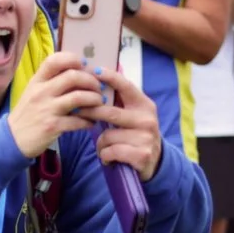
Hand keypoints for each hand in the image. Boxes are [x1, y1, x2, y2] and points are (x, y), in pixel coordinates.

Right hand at [8, 50, 104, 155]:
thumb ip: (50, 82)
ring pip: (78, 97)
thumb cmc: (27, 114)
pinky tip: (91, 122)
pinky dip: (89, 121)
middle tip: (98, 87)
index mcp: (37, 81)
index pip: (54, 60)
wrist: (12, 140)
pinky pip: (78, 121)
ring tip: (99, 103)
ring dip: (94, 99)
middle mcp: (41, 92)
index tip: (84, 66)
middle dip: (91, 81)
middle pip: (72, 76)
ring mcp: (47, 109)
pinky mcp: (53, 126)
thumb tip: (76, 73)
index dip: (73, 59)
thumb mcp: (33, 93)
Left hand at [82, 63, 163, 178]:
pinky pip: (111, 152)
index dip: (110, 77)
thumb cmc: (136, 133)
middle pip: (110, 112)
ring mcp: (146, 137)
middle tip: (78, 111)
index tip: (95, 71)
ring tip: (104, 147)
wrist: (154, 161)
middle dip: (91, 112)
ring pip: (107, 136)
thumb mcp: (133, 114)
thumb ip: (119, 100)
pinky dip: (105, 156)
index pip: (126, 86)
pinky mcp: (142, 155)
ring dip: (100, 143)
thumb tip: (98, 75)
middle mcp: (147, 119)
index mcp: (144, 105)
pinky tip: (109, 158)